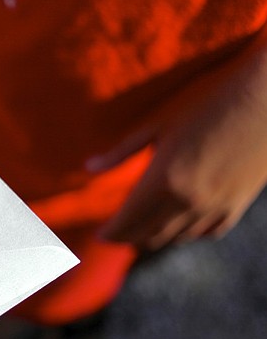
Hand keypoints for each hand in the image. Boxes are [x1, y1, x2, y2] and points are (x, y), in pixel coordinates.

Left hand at [89, 33, 266, 250]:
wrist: (266, 99)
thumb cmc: (208, 103)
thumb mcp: (157, 124)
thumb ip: (121, 152)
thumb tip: (89, 167)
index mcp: (162, 181)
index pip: (126, 222)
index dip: (110, 233)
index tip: (99, 235)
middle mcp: (187, 201)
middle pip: (146, 235)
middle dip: (126, 238)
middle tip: (115, 235)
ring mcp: (214, 207)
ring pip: (174, 238)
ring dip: (153, 239)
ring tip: (139, 234)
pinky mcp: (235, 205)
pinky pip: (205, 233)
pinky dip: (186, 235)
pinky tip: (178, 228)